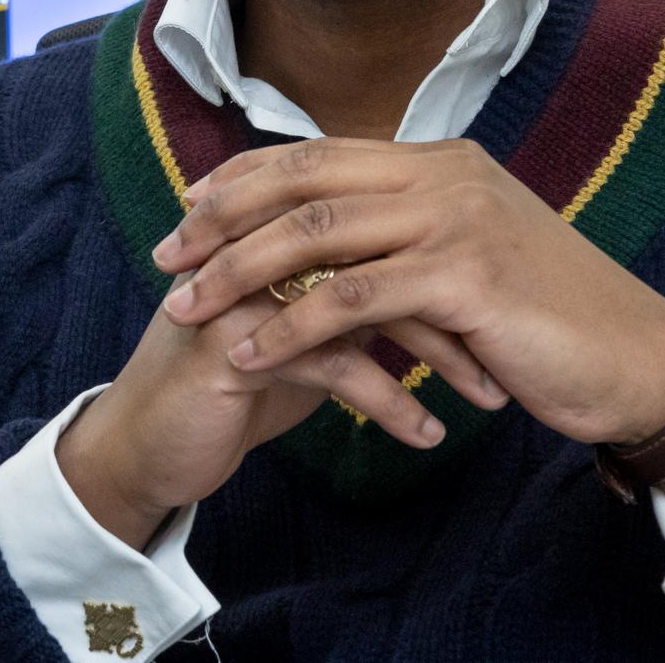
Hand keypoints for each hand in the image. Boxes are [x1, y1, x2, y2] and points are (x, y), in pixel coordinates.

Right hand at [56, 267, 506, 549]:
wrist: (150, 442)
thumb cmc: (232, 383)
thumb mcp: (301, 331)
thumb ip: (348, 293)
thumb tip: (430, 279)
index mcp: (275, 228)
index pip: (376, 222)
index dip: (445, 260)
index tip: (510, 307)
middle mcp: (258, 243)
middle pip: (377, 252)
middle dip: (455, 303)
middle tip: (514, 348)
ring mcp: (242, 284)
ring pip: (360, 301)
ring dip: (433, 352)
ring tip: (486, 395)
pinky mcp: (232, 339)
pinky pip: (330, 362)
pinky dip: (388, 402)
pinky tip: (426, 434)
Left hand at [151, 137, 664, 447]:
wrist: (634, 356)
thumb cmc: (542, 313)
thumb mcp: (465, 249)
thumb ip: (403, 228)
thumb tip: (326, 231)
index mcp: (434, 159)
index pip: (315, 152)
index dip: (244, 176)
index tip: (188, 203)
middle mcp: (439, 175)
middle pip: (299, 182)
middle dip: (221, 218)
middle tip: (165, 256)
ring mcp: (452, 220)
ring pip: (314, 235)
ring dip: (237, 273)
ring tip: (185, 308)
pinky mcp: (464, 278)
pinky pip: (352, 300)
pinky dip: (290, 325)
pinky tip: (249, 352)